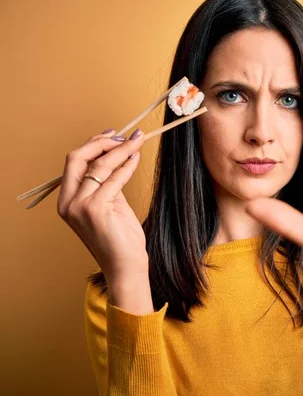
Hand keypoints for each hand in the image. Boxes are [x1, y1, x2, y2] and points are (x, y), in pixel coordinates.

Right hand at [57, 129, 147, 283]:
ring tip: (137, 141)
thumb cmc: (121, 238)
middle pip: (78, 158)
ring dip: (120, 150)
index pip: (74, 162)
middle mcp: (68, 202)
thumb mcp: (110, 205)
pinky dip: (127, 165)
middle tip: (124, 136)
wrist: (126, 266)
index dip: (93, 145)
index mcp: (67, 201)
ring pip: (99, 166)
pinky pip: (114, 178)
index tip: (113, 135)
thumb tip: (116, 155)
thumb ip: (106, 183)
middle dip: (101, 142)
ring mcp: (80, 206)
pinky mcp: (96, 209)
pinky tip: (136, 158)